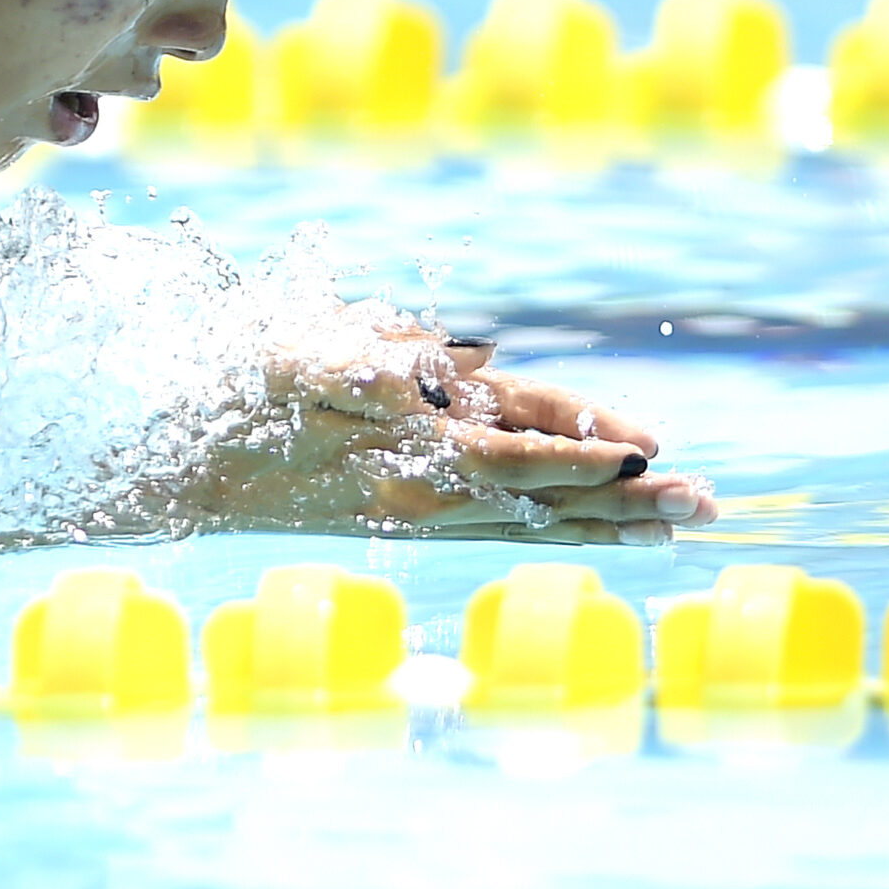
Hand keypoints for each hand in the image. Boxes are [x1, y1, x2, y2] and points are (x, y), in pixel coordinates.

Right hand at [184, 309, 715, 544]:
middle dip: (627, 501)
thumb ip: (381, 364)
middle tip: (707, 506)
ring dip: (609, 521)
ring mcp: (419, 512)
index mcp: (406, 455)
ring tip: (678, 525)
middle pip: (546, 499)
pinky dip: (556, 525)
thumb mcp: (299, 364)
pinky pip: (499, 523)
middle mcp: (426, 494)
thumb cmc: (236, 404)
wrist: (180, 473)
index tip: (649, 453)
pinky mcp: (407, 516)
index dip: (583, 454)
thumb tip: (464, 362)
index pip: (517, 455)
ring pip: (532, 518)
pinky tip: (590, 527)